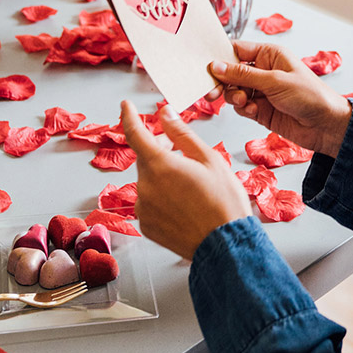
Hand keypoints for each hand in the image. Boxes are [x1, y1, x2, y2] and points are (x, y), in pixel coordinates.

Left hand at [120, 99, 251, 260]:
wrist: (227, 246)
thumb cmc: (224, 202)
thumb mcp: (209, 158)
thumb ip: (181, 133)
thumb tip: (165, 114)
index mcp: (160, 165)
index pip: (135, 133)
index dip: (128, 116)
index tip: (125, 106)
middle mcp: (146, 186)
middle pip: (146, 158)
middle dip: (160, 151)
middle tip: (184, 154)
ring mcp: (144, 208)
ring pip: (148, 181)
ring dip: (163, 176)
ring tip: (191, 186)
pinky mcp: (147, 226)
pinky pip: (150, 202)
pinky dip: (162, 198)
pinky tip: (184, 203)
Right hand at [207, 41, 351, 159]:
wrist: (326, 125)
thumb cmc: (309, 95)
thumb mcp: (275, 81)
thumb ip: (243, 75)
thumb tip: (216, 66)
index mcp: (268, 54)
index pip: (236, 50)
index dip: (220, 57)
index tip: (205, 67)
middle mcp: (262, 70)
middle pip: (230, 72)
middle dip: (222, 82)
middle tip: (213, 92)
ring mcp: (260, 91)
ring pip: (233, 91)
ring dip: (234, 97)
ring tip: (246, 102)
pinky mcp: (260, 109)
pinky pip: (241, 107)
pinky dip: (244, 109)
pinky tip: (254, 111)